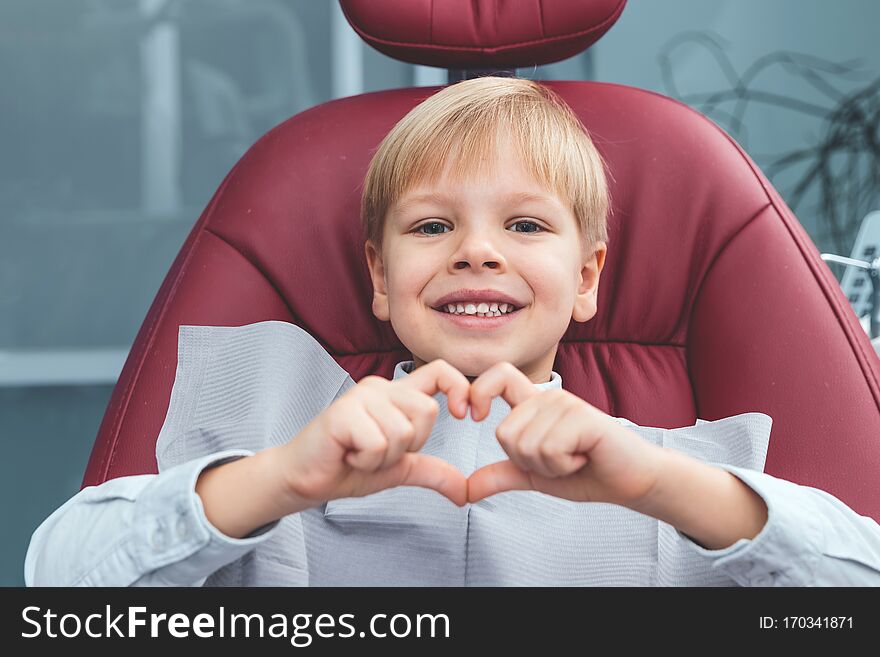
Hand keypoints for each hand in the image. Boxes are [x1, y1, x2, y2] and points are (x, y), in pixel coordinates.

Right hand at [277, 359, 471, 507]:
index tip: (464, 415)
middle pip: (427, 410)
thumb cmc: (346, 467)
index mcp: (395, 394)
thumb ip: (433, 472)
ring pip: (403, 432)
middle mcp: (379, 388)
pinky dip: (366, 461)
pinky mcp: (342, 413)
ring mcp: (359, 397)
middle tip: (378, 452)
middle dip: (409, 446)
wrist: (303, 479)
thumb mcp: (399, 469)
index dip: (459, 388)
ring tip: (360, 454)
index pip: (440, 371)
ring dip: (384, 458)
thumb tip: (465, 491)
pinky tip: (347, 455)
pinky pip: (378, 444)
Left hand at [466, 362, 663, 507]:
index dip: (478, 392)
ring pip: (526, 445)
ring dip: (549, 466)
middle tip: (560, 459)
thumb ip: (500, 475)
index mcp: (534, 405)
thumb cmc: (586, 474)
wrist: (630, 482)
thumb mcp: (534, 476)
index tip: (474, 417)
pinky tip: (585, 457)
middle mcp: (548, 397)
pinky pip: (548, 449)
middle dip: (528, 462)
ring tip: (575, 457)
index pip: (498, 376)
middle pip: (505, 433)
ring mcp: (566, 403)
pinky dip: (563, 466)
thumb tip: (464, 490)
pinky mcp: (582, 415)